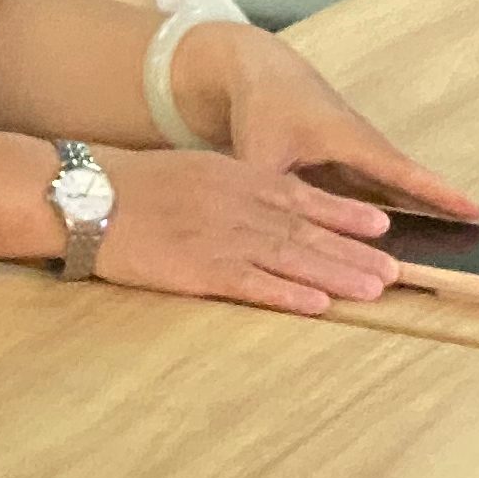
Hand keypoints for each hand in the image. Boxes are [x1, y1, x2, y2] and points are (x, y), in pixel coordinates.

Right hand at [92, 146, 402, 317]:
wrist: (80, 193)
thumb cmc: (124, 184)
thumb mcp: (185, 172)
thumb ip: (224, 187)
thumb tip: (255, 205)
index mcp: (232, 177)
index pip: (300, 195)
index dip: (344, 213)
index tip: (381, 226)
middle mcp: (236, 204)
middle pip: (307, 230)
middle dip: (354, 251)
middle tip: (397, 271)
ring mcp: (219, 236)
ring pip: (291, 257)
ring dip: (336, 274)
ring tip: (375, 289)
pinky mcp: (197, 269)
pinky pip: (252, 284)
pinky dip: (287, 294)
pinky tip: (318, 305)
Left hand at [186, 25, 478, 219]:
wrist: (253, 69)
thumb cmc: (263, 103)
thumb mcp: (260, 151)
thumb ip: (270, 193)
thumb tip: (275, 233)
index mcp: (354, 142)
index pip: (406, 174)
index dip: (440, 196)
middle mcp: (362, 150)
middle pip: (408, 189)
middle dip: (438, 214)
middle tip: (478, 245)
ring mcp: (351, 157)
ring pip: (389, 193)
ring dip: (412, 216)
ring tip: (443, 251)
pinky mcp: (335, 163)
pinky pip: (366, 192)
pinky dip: (379, 212)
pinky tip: (384, 241)